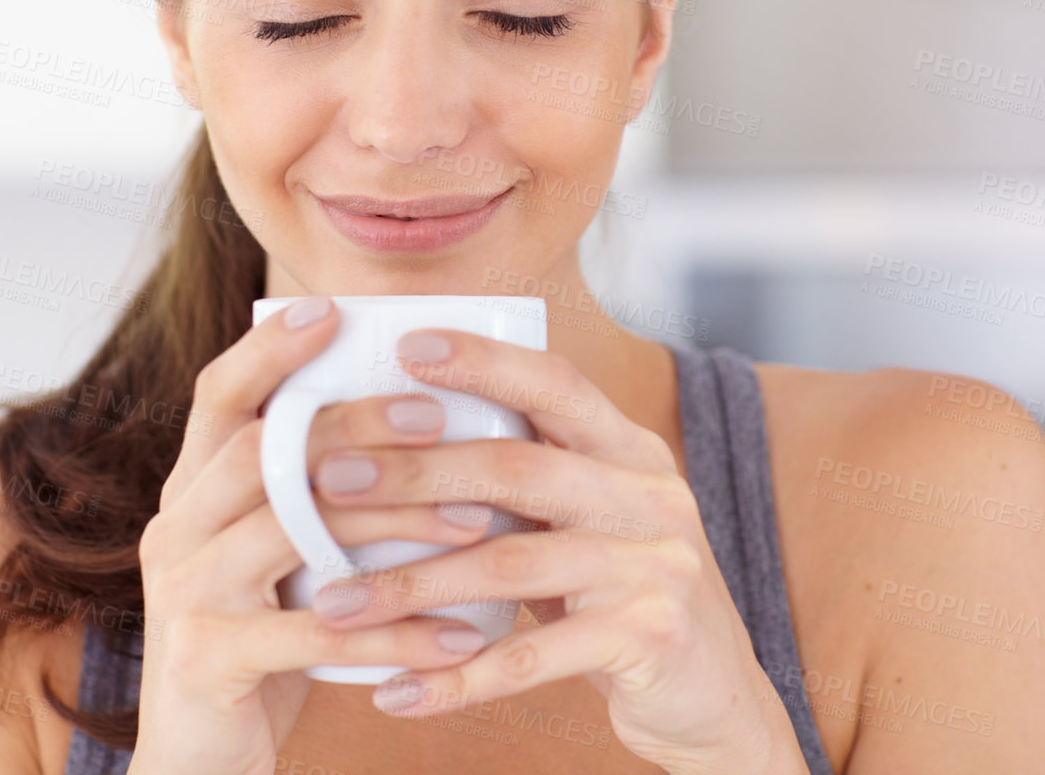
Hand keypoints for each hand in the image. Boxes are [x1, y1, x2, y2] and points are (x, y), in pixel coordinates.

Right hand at [128, 296, 497, 774]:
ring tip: (477, 521)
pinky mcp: (206, 660)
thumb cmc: (262, 641)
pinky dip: (395, 633)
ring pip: (290, 532)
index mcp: (191, 491)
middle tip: (438, 416)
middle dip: (353, 424)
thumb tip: (426, 422)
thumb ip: (315, 497)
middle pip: (263, 451)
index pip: (216, 397)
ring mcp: (184, 594)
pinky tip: (460, 635)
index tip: (331, 311)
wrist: (198, 762)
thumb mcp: (278, 557)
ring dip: (391, 522)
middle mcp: (175, 529)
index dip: (268, 351)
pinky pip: (313, 633)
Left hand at [303, 328, 810, 774]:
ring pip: (511, 563)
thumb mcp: (588, 523)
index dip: (484, 362)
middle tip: (329, 483)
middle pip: (518, 467)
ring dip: (411, 584)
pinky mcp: (650, 638)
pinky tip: (394, 688)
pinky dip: (454, 677)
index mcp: (630, 452)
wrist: (714, 697)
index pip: (555, 384)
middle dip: (414, 472)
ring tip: (332, 604)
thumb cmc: (621, 596)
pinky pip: (533, 657)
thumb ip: (526, 482)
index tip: (406, 347)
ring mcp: (656, 566)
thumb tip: (395, 443)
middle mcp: (649, 496)